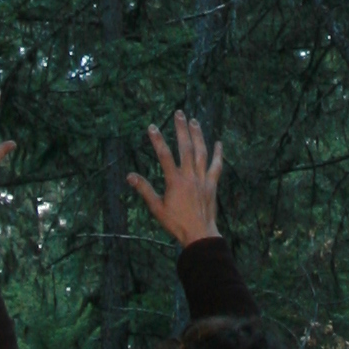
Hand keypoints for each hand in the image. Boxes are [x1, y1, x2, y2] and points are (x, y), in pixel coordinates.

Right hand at [127, 109, 222, 247]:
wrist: (199, 234)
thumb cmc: (176, 223)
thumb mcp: (156, 208)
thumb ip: (144, 190)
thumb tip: (129, 176)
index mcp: (175, 181)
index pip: (164, 156)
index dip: (157, 140)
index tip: (152, 126)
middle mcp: (190, 176)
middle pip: (186, 148)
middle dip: (181, 129)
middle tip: (179, 113)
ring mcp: (203, 179)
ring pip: (202, 152)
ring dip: (198, 135)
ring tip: (194, 121)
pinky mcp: (212, 184)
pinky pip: (217, 166)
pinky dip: (218, 154)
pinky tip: (219, 142)